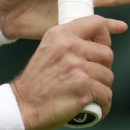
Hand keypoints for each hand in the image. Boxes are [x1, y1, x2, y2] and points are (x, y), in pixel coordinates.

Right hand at [10, 15, 126, 129]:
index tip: (101, 47)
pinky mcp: (83, 87)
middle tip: (89, 78)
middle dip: (103, 68)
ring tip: (87, 93)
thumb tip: (95, 42)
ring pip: (108, 76)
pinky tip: (93, 106)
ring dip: (101, 88)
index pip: (97, 23)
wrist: (22, 105)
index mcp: (60, 34)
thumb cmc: (36, 82)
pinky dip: (102, 104)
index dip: (105, 37)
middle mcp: (69, 46)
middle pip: (107, 54)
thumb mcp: (48, 50)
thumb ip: (68, 43)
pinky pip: (106, 95)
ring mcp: (76, 67)